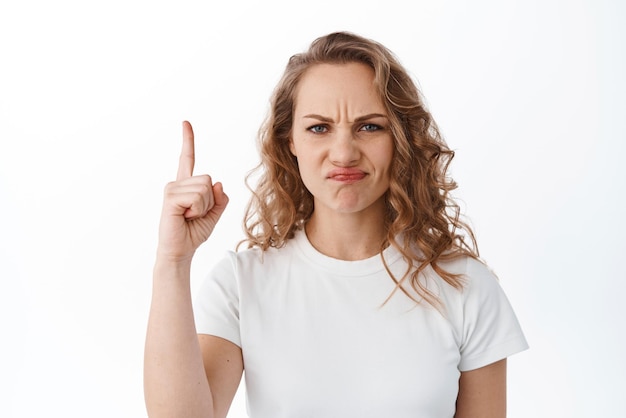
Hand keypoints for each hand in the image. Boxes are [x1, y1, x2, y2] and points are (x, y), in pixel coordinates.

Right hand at [156, 121, 228, 261]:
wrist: (181, 250)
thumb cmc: (194, 233)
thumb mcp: (214, 214)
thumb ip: (220, 198)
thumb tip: (218, 183)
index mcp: (186, 185)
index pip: (187, 159)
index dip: (187, 141)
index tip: (185, 123)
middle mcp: (177, 183)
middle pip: (208, 179)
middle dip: (210, 201)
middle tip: (195, 215)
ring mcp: (172, 189)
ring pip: (204, 188)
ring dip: (204, 207)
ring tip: (189, 217)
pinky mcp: (170, 197)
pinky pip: (198, 197)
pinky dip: (198, 210)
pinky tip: (185, 217)